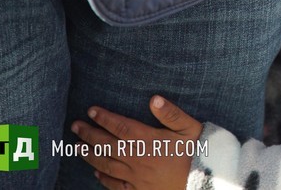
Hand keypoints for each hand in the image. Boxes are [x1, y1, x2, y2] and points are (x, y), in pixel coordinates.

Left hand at [71, 96, 202, 189]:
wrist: (205, 181)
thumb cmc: (199, 151)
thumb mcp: (190, 128)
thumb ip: (171, 113)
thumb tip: (153, 99)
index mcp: (149, 141)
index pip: (120, 126)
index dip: (104, 118)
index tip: (91, 111)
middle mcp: (138, 159)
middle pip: (107, 145)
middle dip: (89, 134)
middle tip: (75, 126)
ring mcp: (136, 177)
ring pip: (106, 165)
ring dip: (90, 155)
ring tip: (77, 147)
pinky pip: (115, 185)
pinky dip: (103, 178)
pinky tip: (96, 173)